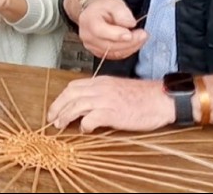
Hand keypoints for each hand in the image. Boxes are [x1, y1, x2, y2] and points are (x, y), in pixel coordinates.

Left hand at [46, 76, 173, 131]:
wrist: (161, 99)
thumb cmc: (143, 97)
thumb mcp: (118, 89)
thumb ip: (102, 94)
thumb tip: (89, 106)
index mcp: (101, 82)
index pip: (73, 86)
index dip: (61, 98)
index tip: (56, 108)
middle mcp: (100, 88)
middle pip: (70, 94)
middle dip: (57, 106)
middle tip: (51, 119)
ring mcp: (106, 100)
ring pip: (76, 105)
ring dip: (65, 116)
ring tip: (61, 125)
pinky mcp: (112, 113)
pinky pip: (90, 118)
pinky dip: (84, 125)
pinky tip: (85, 130)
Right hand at [76, 0, 147, 59]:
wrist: (94, 13)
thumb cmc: (103, 7)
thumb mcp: (113, 3)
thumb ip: (121, 12)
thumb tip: (130, 24)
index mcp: (89, 21)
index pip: (101, 31)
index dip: (117, 35)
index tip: (131, 34)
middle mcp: (87, 36)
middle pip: (109, 45)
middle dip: (130, 41)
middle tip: (143, 35)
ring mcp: (92, 46)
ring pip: (114, 52)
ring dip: (131, 47)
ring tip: (141, 38)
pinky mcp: (98, 52)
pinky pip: (115, 56)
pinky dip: (127, 51)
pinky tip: (134, 43)